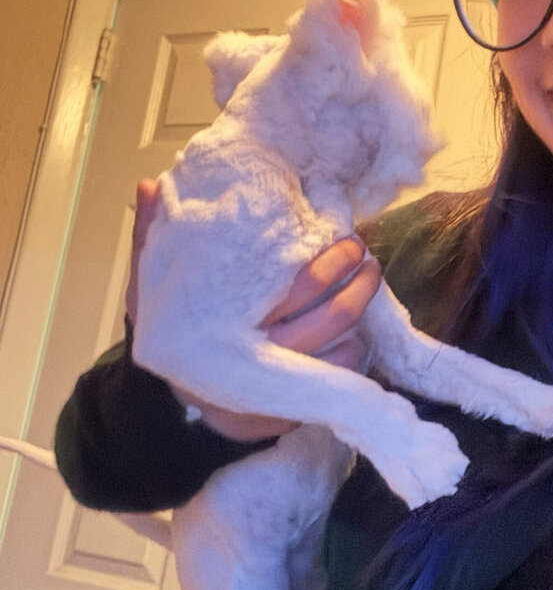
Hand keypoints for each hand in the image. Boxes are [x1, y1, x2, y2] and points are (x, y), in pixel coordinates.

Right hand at [125, 178, 381, 441]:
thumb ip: (151, 239)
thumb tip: (148, 185)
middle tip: (362, 251)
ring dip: (361, 309)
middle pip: (330, 316)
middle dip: (355, 279)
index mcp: (229, 322)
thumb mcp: (153, 289)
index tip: (344, 237)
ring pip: (341, 344)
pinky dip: (354, 345)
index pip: (297, 287)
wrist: (175, 404)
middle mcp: (261, 356)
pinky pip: (340, 371)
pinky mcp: (295, 403)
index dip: (329, 262)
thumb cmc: (172, 333)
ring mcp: (282, 384)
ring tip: (368, 277)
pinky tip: (353, 325)